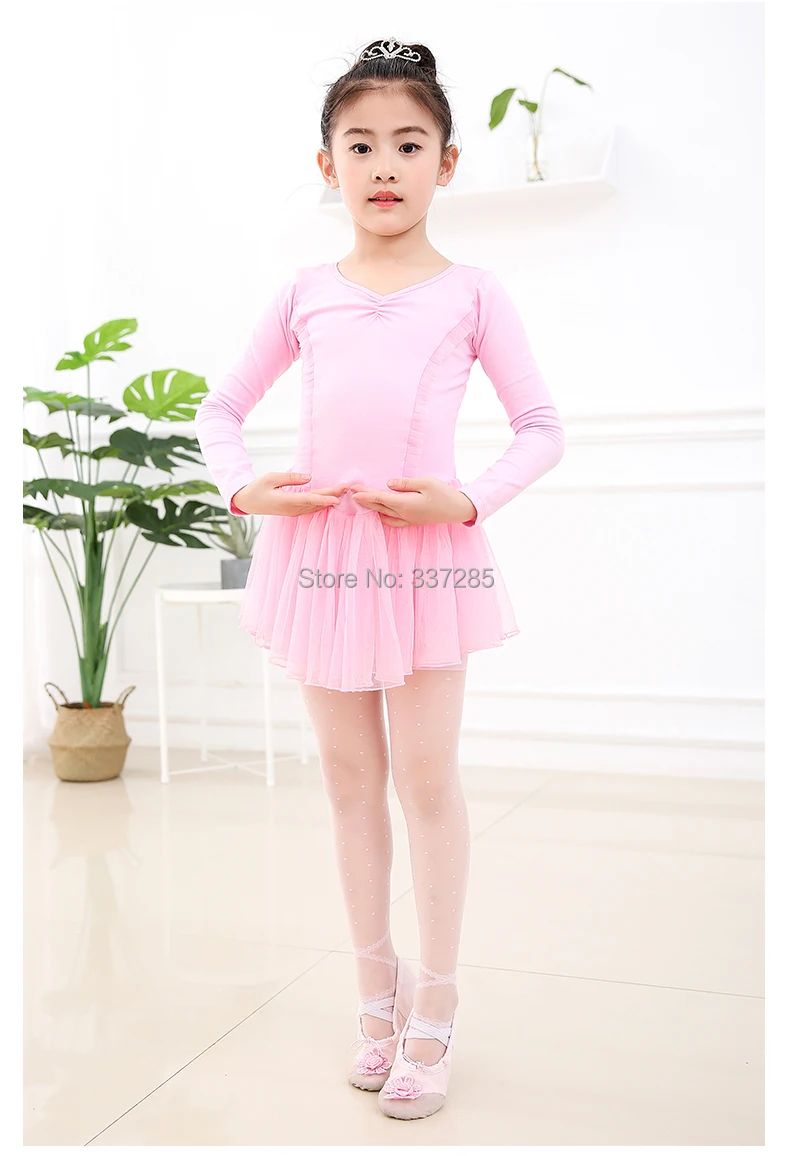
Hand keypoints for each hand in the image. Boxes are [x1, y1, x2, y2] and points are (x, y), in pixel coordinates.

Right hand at [231, 472, 348, 516]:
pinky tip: (331, 499)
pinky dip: (322, 502)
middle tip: (347, 488)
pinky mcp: (294, 511)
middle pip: (316, 502)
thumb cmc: (257, 488)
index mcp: (287, 501)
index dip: (324, 498)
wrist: (248, 502)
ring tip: (343, 491)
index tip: (337, 498)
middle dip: (332, 495)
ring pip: (316, 506)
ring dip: (330, 498)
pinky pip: (312, 507)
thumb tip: (309, 477)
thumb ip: (291, 478)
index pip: (309, 499)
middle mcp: (293, 509)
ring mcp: (294, 511)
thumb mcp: (271, 478)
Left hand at [347, 477, 477, 526]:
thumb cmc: (445, 494)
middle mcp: (405, 515)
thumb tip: (389, 483)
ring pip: (384, 515)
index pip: (381, 498)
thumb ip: (405, 484)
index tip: (353, 491)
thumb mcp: (426, 482)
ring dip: (372, 508)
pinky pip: (392, 521)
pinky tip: (379, 512)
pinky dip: (383, 516)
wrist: (459, 509)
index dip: (366, 494)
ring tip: (362, 501)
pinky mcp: (413, 521)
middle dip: (365, 500)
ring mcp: (409, 520)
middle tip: (351, 492)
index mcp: (406, 504)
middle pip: (379, 507)